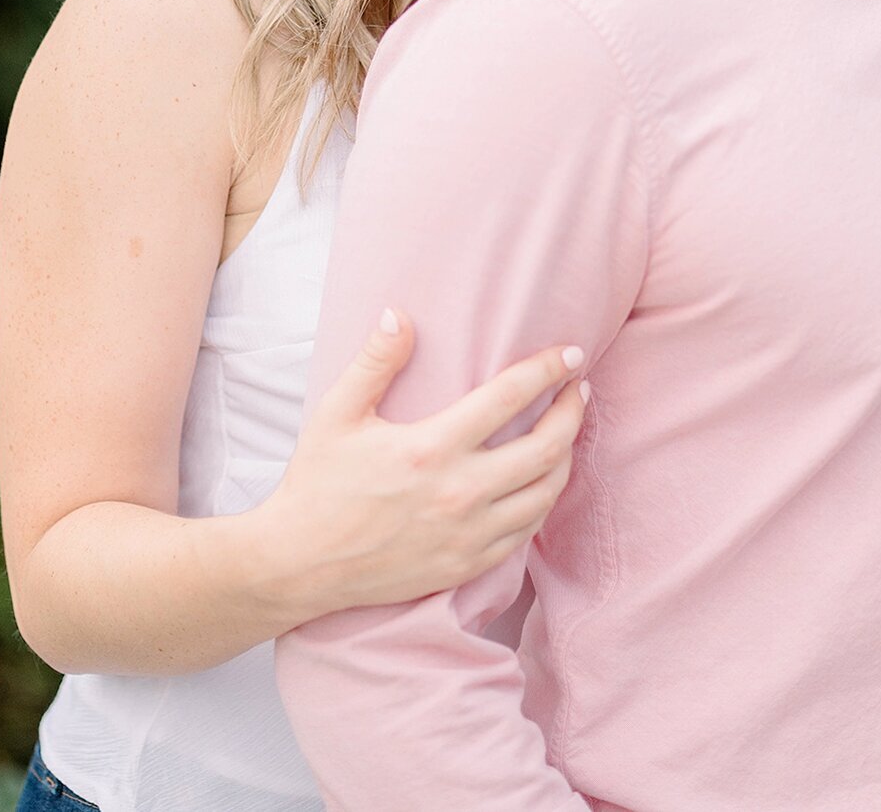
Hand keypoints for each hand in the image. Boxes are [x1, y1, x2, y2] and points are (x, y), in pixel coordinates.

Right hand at [251, 312, 588, 624]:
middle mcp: (459, 494)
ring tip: (567, 430)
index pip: (509, 398)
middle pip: (545, 448)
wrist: (301, 565)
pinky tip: (542, 480)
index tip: (572, 354)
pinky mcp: (466, 566)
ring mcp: (467, 536)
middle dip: (573, 412)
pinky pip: (525, 533)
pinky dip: (543, 501)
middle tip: (580, 388)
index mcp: (431, 449)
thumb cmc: (318, 483)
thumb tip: (399, 314)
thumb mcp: (336, 414)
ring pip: (545, 494)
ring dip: (566, 457)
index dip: (548, 371)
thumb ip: (374, 362)